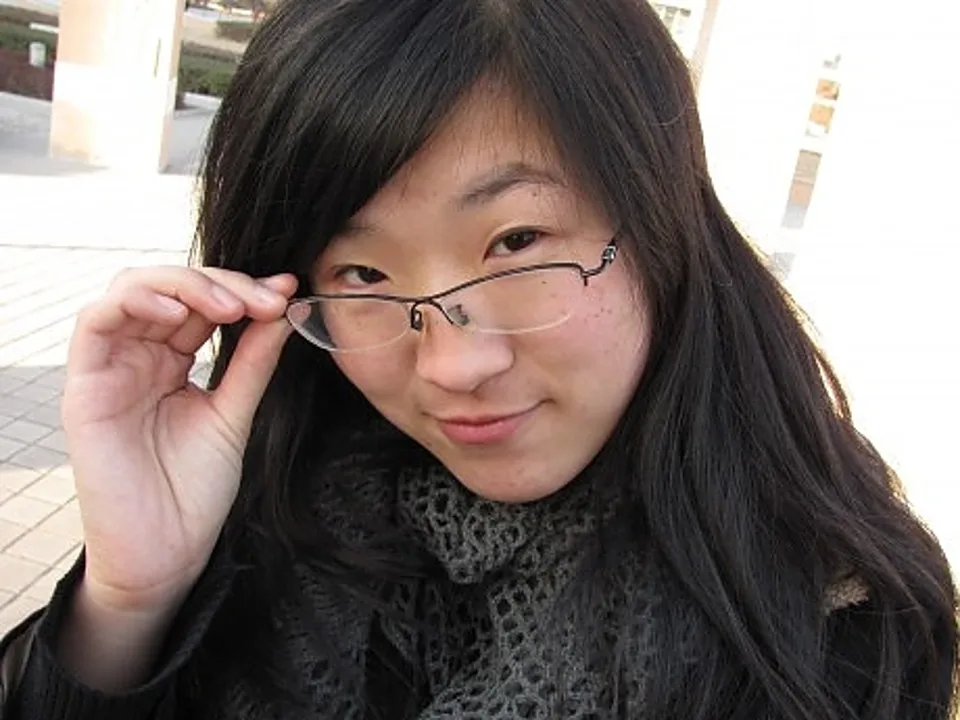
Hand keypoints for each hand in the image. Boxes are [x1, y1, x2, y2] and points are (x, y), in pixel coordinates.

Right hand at [61, 266, 296, 612]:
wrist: (167, 552)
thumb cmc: (194, 490)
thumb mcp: (233, 413)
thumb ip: (253, 361)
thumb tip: (282, 306)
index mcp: (171, 361)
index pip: (202, 303)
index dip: (243, 289)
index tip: (285, 292)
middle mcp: (138, 357)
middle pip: (171, 287)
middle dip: (223, 284)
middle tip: (265, 299)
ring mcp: (110, 369)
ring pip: (132, 290)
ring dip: (184, 285)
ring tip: (231, 306)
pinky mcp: (85, 388)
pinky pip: (95, 323)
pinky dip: (135, 301)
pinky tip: (177, 309)